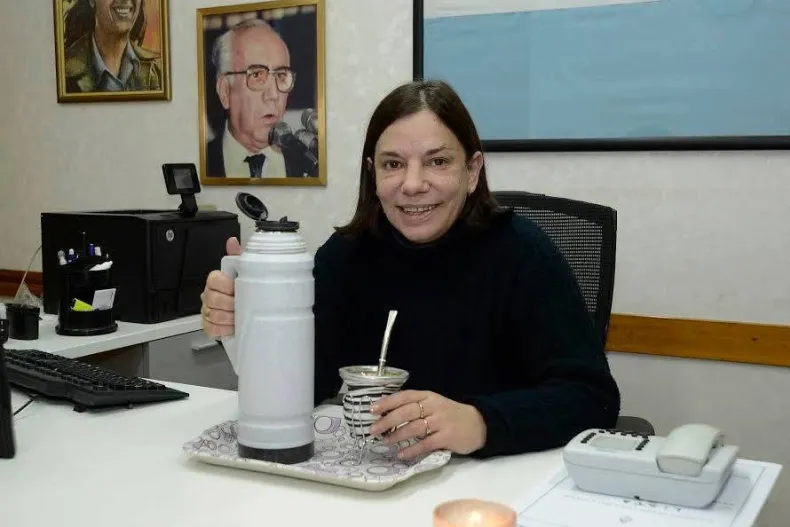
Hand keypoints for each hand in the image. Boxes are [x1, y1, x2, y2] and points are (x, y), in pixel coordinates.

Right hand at [200, 237, 240, 338]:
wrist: (243, 311)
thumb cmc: (241, 290)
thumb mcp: (241, 272)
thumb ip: (237, 257)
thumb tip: (233, 243)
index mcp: (216, 281)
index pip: (214, 280)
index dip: (226, 286)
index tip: (236, 290)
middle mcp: (209, 296)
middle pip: (213, 300)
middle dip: (230, 304)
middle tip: (241, 305)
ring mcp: (208, 311)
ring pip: (213, 315)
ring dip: (228, 318)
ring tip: (239, 316)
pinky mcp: (209, 326)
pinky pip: (212, 329)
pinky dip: (223, 329)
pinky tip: (231, 326)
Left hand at [368, 390, 486, 459]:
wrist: (477, 424)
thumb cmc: (450, 415)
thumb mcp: (433, 405)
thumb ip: (415, 408)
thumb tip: (387, 416)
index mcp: (428, 396)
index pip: (404, 396)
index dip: (387, 402)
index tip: (372, 410)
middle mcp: (433, 406)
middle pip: (406, 412)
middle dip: (387, 421)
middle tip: (373, 430)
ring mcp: (441, 421)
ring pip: (414, 427)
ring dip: (397, 435)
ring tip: (385, 442)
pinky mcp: (447, 437)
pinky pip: (425, 443)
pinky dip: (412, 449)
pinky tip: (402, 454)